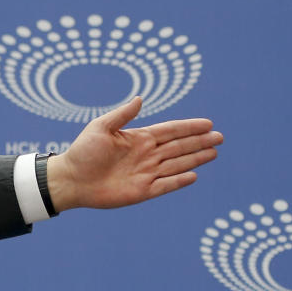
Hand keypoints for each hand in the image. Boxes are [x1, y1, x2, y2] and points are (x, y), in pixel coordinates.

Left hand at [46, 96, 221, 211]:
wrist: (72, 180)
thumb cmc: (83, 151)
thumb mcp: (101, 127)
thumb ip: (122, 115)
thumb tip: (140, 99)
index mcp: (140, 138)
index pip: (171, 131)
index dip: (190, 127)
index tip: (208, 123)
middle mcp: (148, 155)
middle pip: (180, 147)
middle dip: (200, 142)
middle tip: (220, 137)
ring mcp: (147, 174)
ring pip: (178, 164)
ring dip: (196, 159)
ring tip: (214, 153)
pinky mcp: (143, 191)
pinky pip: (166, 185)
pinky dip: (179, 181)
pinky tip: (194, 175)